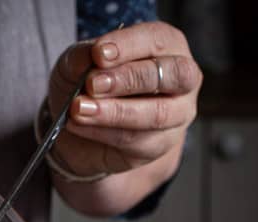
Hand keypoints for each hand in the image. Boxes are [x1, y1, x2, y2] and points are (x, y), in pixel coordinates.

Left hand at [47, 21, 201, 183]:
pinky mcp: (159, 146)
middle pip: (172, 75)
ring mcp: (176, 116)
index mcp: (168, 46)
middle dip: (130, 78)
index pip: (158, 40)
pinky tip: (79, 125)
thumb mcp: (76, 64)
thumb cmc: (88, 86)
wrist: (78, 131)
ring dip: (115, 111)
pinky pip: (136, 140)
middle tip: (92, 84)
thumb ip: (82, 57)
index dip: (128, 46)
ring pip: (156, 114)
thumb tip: (90, 56)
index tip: (98, 54)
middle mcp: (182, 81)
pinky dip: (103, 132)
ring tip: (79, 109)